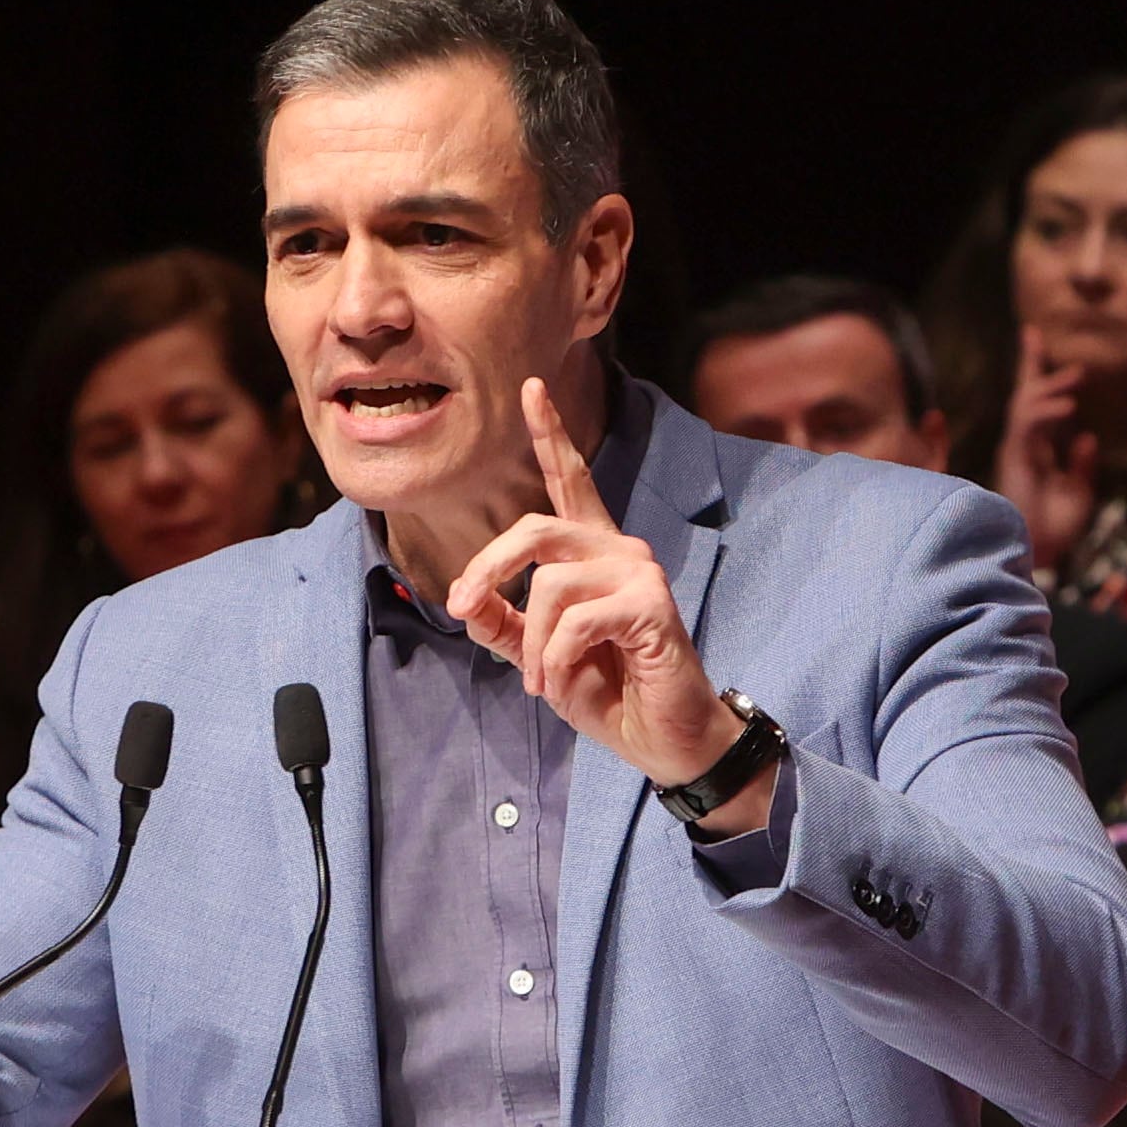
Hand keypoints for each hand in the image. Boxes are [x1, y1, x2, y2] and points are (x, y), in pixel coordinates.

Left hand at [447, 380, 766, 832]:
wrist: (663, 739)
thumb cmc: (608, 692)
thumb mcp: (539, 657)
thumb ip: (502, 625)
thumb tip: (465, 601)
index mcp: (593, 553)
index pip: (571, 480)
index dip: (550, 433)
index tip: (532, 387)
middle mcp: (619, 549)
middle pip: (535, 528)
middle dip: (487, 568)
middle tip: (463, 609)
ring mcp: (639, 571)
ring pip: (549, 583)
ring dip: (529, 642)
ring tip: (538, 681)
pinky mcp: (651, 603)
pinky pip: (574, 619)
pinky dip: (554, 658)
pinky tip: (560, 682)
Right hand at [994, 327, 1097, 574]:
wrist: (1041, 555)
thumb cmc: (1055, 530)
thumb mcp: (1079, 493)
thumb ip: (1081, 465)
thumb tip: (1087, 435)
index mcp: (1037, 450)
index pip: (1037, 407)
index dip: (1038, 376)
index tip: (1037, 342)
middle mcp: (1023, 446)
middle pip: (1024, 395)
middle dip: (1029, 364)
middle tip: (1035, 335)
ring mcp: (1017, 450)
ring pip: (1025, 404)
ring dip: (1050, 386)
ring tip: (1078, 377)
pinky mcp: (1016, 459)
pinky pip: (1027, 425)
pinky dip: (1047, 411)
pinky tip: (1070, 407)